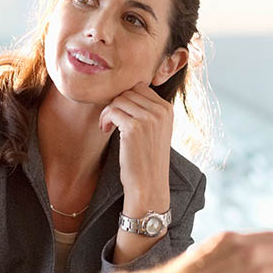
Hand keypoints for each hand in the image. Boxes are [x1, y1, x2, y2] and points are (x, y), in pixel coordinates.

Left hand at [99, 84, 172, 213]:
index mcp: (167, 109)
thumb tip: (126, 93)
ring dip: (108, 111)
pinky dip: (105, 119)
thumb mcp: (156, 131)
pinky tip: (105, 130)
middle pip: (129, 91)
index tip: (121, 114)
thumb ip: (148, 111)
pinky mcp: (134, 128)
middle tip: (111, 121)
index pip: (141, 87)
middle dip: (116, 104)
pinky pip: (112, 111)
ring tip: (107, 126)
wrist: (148, 184)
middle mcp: (160, 111)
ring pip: (119, 99)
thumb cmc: (147, 160)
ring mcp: (148, 118)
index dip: (126, 99)